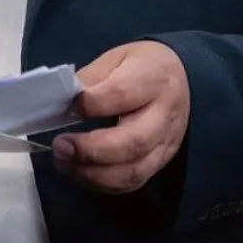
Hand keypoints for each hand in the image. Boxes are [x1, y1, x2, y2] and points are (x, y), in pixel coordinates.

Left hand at [52, 40, 189, 193]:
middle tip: (60, 146)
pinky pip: (134, 182)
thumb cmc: (140, 67)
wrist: (181, 79)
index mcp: (153, 78)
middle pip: (133, 141)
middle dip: (92, 149)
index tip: (69, 106)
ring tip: (64, 162)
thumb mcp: (115, 58)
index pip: (122, 94)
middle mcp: (165, 114)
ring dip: (94, 173)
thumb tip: (61, 102)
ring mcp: (166, 143)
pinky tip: (80, 172)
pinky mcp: (161, 162)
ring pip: (135, 169)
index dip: (91, 104)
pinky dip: (103, 183)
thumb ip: (90, 79)